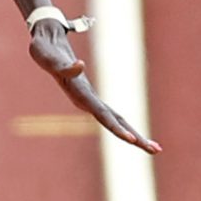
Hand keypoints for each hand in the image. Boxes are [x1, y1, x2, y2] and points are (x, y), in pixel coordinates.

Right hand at [31, 15, 160, 153]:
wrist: (43, 50)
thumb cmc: (46, 52)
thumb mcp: (52, 59)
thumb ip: (65, 67)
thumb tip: (79, 65)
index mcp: (80, 96)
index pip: (102, 116)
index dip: (117, 128)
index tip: (131, 140)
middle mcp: (86, 102)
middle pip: (114, 124)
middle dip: (135, 138)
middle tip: (156, 150)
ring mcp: (90, 102)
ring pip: (116, 122)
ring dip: (134, 136)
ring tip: (154, 148)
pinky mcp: (92, 98)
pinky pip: (113, 115)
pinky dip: (125, 126)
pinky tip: (134, 137)